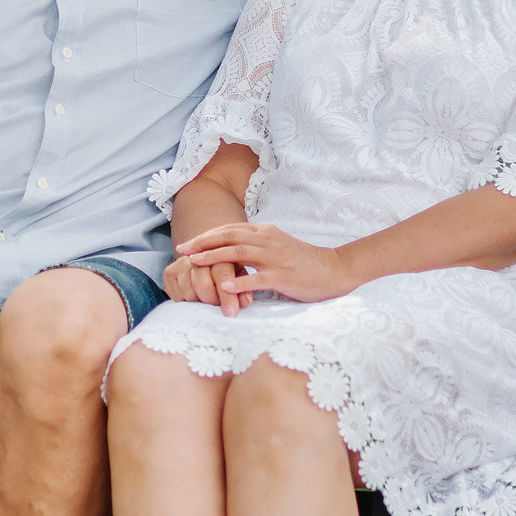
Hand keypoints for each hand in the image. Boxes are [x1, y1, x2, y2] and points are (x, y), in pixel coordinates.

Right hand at [163, 250, 247, 310]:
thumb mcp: (241, 277)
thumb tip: (246, 301)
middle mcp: (198, 254)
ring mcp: (181, 262)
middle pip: (202, 284)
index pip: (221, 273)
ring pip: (189, 292)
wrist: (207, 259)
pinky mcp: (169, 272)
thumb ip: (244, 289)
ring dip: (200, 301)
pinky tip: (195, 296)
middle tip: (219, 304)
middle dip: (212, 300)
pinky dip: (187, 301)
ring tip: (208, 298)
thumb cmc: (229, 272)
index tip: (231, 313)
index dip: (227, 295)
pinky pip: (176, 295)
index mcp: (219, 252)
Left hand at [173, 223, 354, 312]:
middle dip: (203, 243)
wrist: (333, 270)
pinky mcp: (283, 276)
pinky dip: (239, 281)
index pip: (230, 229)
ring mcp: (275, 258)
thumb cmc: (302, 261)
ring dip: (214, 257)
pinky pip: (258, 278)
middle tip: (182, 251)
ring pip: (239, 253)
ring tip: (195, 263)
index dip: (206, 235)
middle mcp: (268, 240)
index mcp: (265, 232)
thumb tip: (230, 248)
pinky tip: (224, 286)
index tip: (187, 244)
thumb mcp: (276, 246)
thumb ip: (255, 244)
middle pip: (229, 237)